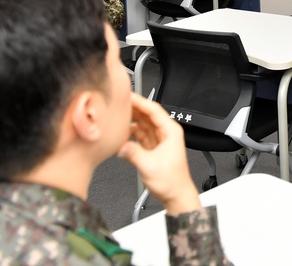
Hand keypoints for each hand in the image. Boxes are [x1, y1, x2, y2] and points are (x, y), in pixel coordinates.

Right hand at [117, 94, 200, 214]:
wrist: (176, 196)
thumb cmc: (172, 182)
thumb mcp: (150, 167)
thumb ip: (134, 154)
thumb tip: (120, 145)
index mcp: (170, 131)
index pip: (153, 109)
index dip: (139, 101)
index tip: (126, 95)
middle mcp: (166, 133)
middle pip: (146, 114)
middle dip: (132, 108)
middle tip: (116, 103)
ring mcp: (159, 140)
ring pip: (142, 124)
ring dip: (130, 120)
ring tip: (115, 117)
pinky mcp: (153, 147)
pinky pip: (139, 134)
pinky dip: (130, 133)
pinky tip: (120, 134)